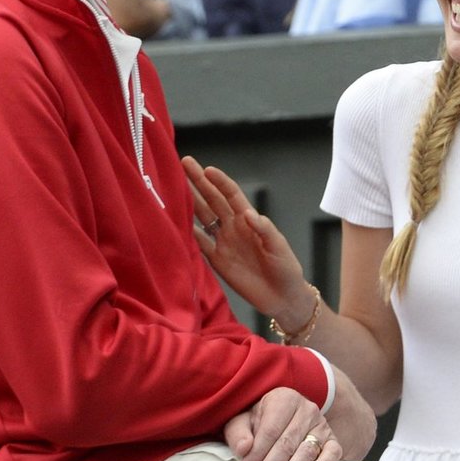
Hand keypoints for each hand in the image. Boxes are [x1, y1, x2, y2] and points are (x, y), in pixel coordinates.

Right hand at [182, 156, 314, 331]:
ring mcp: (223, 242)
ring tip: (174, 187)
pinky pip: (199, 243)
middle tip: (184, 163)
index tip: (207, 169)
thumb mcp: (279, 247)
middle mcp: (233, 227)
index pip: (232, 195)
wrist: (281, 297)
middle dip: (198, 182)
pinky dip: (188, 233)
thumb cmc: (286, 269)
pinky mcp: (217, 261)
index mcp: (249, 220)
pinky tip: (176, 222)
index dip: (220, 182)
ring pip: (203, 217)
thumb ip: (264, 230)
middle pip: (212, 200)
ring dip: (189, 203)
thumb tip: (248, 214)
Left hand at [224, 387, 341, 460]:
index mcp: (283, 399)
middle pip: (287, 443)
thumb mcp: (244, 421)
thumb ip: (238, 433)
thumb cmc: (260, 422)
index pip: (270, 430)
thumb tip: (242, 449)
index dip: (256, 453)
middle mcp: (306, 410)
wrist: (286, 418)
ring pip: (306, 451)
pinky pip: (332, 453)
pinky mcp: (333, 440)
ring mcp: (322, 425)